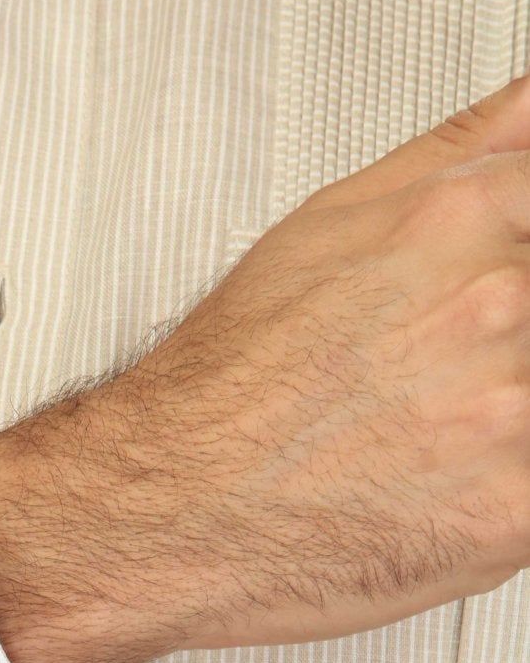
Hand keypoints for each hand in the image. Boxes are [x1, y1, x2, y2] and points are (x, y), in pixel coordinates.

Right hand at [0, 69, 529, 662]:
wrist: (167, 509)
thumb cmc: (231, 384)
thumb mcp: (333, 221)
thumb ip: (465, 151)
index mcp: (466, 218)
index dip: (518, 256)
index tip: (495, 294)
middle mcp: (501, 304)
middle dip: (506, 344)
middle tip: (430, 378)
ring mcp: (513, 410)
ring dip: (504, 415)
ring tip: (437, 434)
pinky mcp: (514, 512)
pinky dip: (511, 487)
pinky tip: (458, 487)